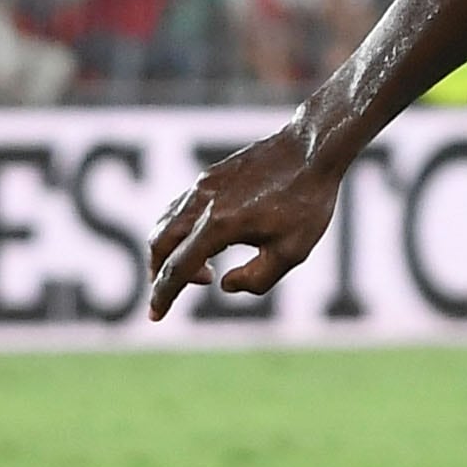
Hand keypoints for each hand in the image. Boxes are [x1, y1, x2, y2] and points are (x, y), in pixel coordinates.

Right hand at [145, 120, 347, 320]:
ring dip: (169, 251)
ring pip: (165, 224)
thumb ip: (257, 278)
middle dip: (159, 273)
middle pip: (159, 245)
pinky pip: (178, 207)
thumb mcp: (292, 252)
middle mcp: (201, 204)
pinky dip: (178, 229)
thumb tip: (223, 285)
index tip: (155, 316)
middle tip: (174, 291)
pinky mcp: (208, 176)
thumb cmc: (307, 202)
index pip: (177, 268)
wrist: (312, 150)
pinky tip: (203, 238)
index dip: (164, 295)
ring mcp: (201, 186)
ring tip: (200, 269)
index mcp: (218, 226)